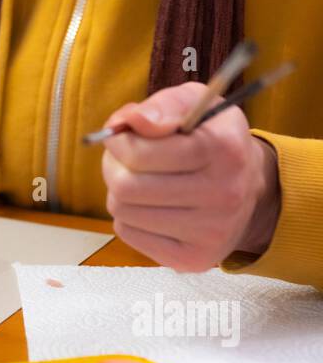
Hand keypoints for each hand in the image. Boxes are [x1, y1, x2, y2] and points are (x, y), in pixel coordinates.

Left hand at [100, 81, 280, 270]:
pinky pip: (129, 234)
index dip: (119, 141)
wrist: (249, 188)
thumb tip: (132, 122)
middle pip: (126, 186)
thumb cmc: (211, 138)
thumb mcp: (196, 103)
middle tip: (124, 159)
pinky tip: (151, 205)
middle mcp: (224, 194)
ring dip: (120, 191)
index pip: (141, 153)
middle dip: (113, 166)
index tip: (122, 135)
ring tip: (140, 180)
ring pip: (123, 211)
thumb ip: (163, 106)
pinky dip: (129, 217)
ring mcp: (211, 232)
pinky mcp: (193, 259)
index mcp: (225, 149)